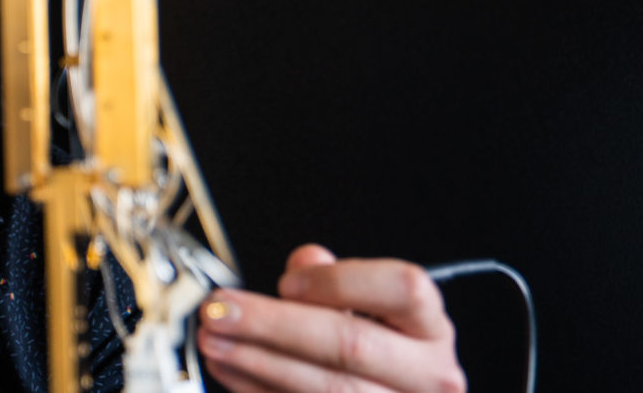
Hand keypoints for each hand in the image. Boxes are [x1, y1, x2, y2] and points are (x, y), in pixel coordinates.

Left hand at [197, 244, 465, 392]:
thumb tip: (305, 261)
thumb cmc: (379, 354)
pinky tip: (229, 369)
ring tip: (213, 340)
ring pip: (324, 387)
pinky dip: (257, 388)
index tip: (286, 283)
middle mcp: (427, 374)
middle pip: (350, 344)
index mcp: (429, 329)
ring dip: (255, 361)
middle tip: (221, 310)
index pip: (403, 289)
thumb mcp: (370, 311)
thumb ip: (337, 282)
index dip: (340, 282)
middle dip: (273, 325)